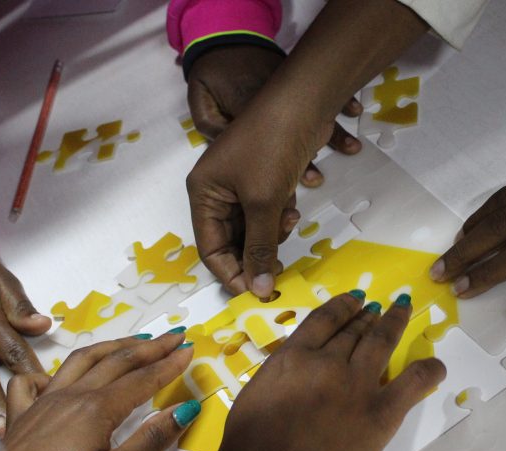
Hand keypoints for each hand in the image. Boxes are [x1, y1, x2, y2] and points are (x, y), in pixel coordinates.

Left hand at [0, 332, 197, 450]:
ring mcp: (43, 403)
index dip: (169, 364)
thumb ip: (150, 439)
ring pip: (81, 361)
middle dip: (149, 348)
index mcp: (97, 410)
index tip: (190, 349)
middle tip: (173, 337)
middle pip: (116, 362)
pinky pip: (32, 382)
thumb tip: (184, 408)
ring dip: (111, 347)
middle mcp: (71, 397)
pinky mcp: (21, 417)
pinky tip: (56, 378)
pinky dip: (48, 372)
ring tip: (130, 342)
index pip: (143, 379)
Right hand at [186, 54, 364, 298]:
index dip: (230, 273)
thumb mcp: (263, 201)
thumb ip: (260, 247)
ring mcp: (241, 185)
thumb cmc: (271, 146)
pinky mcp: (265, 180)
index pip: (209, 248)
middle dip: (256, 252)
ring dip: (272, 232)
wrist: (302, 102)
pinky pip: (268, 213)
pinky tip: (294, 206)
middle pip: (231, 241)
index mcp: (203, 193)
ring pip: (253, 229)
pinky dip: (280, 216)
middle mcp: (216, 191)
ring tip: (289, 220)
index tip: (255, 293)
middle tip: (279, 265)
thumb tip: (257, 289)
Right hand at [200, 293, 445, 450]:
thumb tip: (290, 380)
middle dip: (368, 316)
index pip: (323, 320)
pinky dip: (429, 370)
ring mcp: (358, 384)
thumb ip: (278, 381)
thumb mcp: (253, 399)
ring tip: (402, 311)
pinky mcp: (382, 411)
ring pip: (382, 342)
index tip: (354, 300)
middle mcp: (329, 361)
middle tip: (377, 308)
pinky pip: (414, 381)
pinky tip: (436, 365)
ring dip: (394, 323)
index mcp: (293, 357)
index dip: (342, 307)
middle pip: (354, 330)